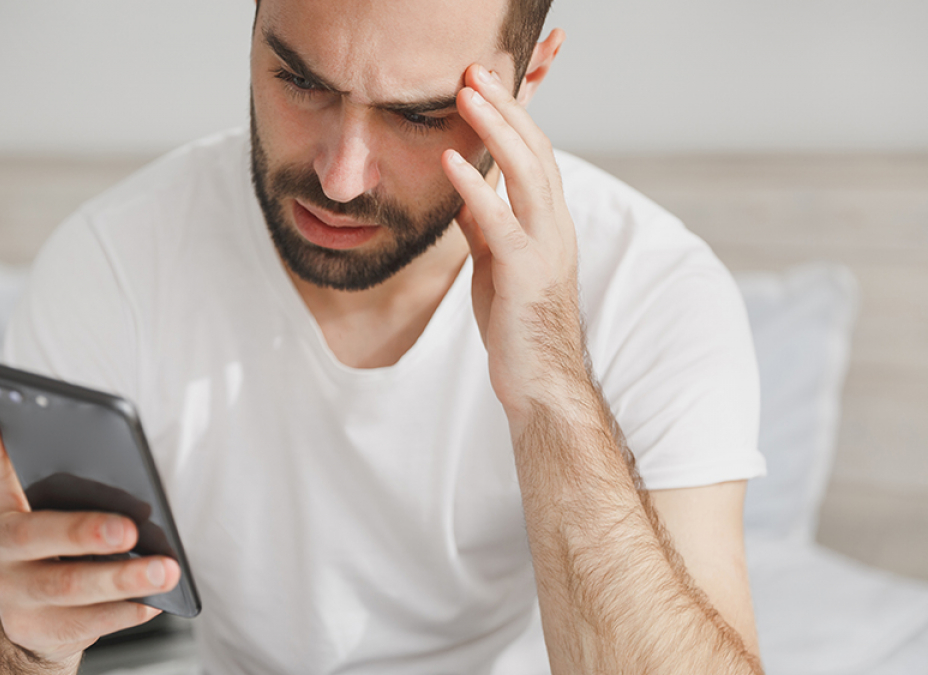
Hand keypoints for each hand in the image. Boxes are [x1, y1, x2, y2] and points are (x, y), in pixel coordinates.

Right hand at [0, 413, 180, 666]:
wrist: (25, 621)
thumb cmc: (42, 553)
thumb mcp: (28, 514)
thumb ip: (28, 476)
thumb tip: (18, 430)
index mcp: (0, 518)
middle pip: (39, 538)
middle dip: (85, 532)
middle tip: (129, 529)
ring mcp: (15, 599)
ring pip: (71, 587)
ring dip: (122, 579)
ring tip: (165, 570)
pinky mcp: (38, 633)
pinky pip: (87, 624)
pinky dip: (124, 612)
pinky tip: (152, 601)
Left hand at [442, 63, 585, 425]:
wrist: (539, 381)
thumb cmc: (517, 325)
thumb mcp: (497, 264)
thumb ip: (485, 227)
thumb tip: (464, 193)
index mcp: (547, 222)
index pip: (535, 156)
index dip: (512, 118)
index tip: (483, 85)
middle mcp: (554, 226)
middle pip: (536, 151)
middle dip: (506, 108)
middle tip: (476, 71)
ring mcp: (545, 247)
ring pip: (528, 173)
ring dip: (497, 130)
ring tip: (468, 95)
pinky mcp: (526, 272)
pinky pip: (501, 220)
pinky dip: (476, 187)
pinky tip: (452, 160)